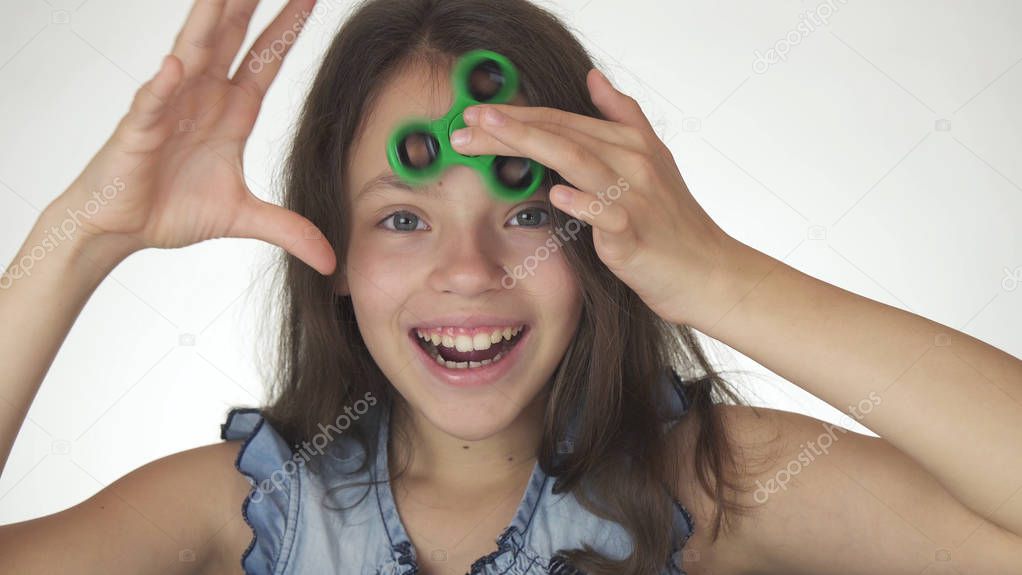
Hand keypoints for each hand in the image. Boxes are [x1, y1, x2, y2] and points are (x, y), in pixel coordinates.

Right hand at [57, 0, 335, 274]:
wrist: (120, 229)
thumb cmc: (170, 209)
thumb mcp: (244, 218)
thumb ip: (288, 228)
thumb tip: (329, 258)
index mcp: (230, 111)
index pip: (265, 60)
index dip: (287, 28)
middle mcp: (202, 98)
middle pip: (231, 40)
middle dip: (250, 5)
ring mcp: (169, 108)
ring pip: (192, 55)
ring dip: (209, 22)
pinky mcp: (139, 132)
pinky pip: (151, 104)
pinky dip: (163, 87)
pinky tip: (176, 67)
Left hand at [451, 68, 735, 325]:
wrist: (708, 273)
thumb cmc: (674, 223)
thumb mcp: (654, 159)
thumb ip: (623, 115)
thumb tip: (593, 76)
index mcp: (630, 143)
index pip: (563, 120)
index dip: (517, 116)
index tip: (474, 116)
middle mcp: (633, 162)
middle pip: (562, 133)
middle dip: (509, 125)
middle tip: (464, 123)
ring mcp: (636, 197)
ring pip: (578, 160)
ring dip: (530, 144)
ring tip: (488, 138)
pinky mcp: (637, 236)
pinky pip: (608, 214)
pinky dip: (583, 202)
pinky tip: (556, 195)